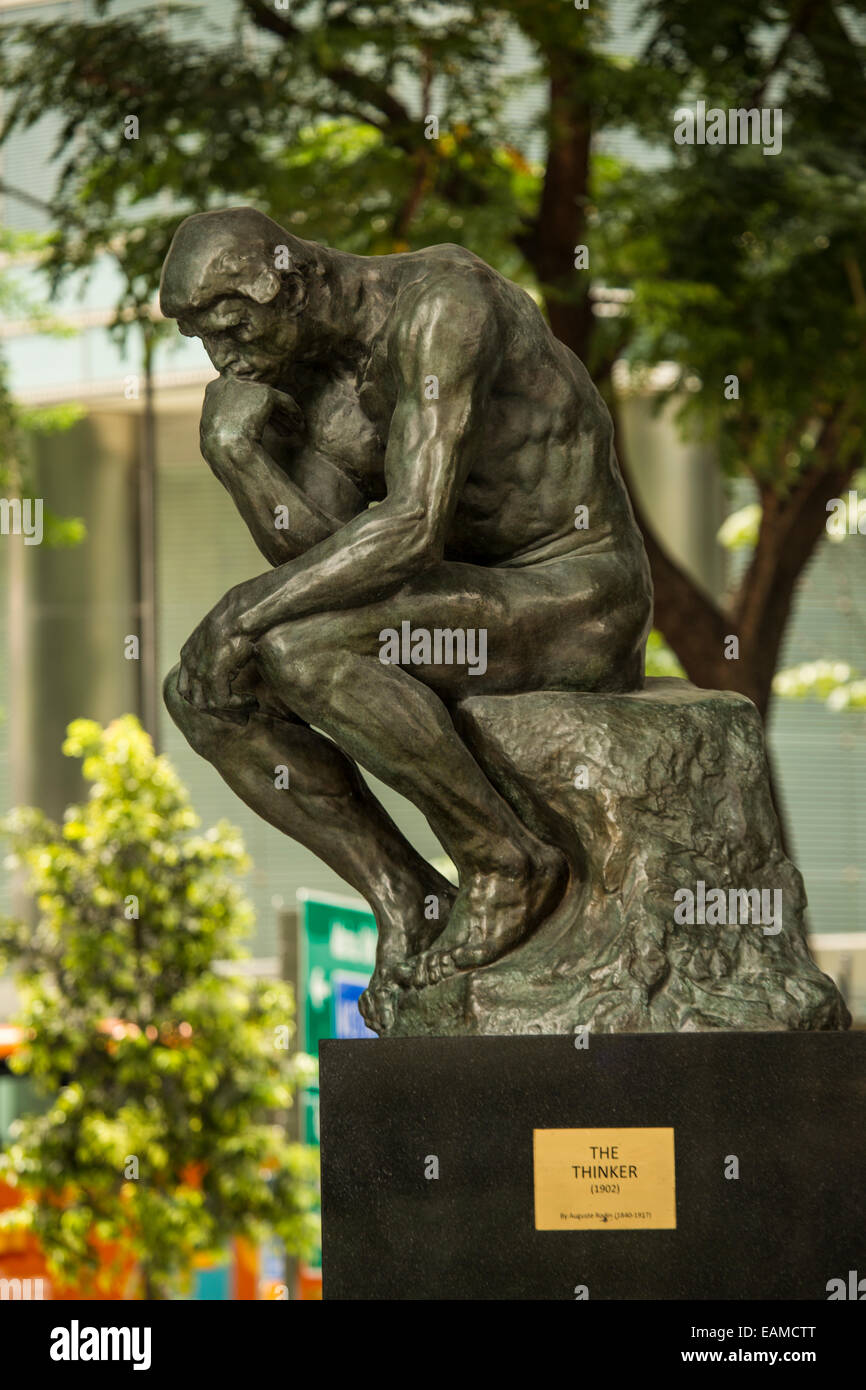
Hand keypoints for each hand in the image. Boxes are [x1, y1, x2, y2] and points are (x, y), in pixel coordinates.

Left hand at [177, 596, 256, 722]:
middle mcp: (190, 663)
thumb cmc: (241, 618)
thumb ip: (222, 651)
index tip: (225, 706)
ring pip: (208, 705)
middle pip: (196, 700)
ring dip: (230, 712)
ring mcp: (199, 670)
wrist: (244, 611)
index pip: (187, 688)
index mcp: (189, 653)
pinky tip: (254, 702)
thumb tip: (235, 659)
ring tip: (249, 712)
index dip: (205, 700)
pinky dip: (238, 706)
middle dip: (218, 713)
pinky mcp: (213, 675)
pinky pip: (222, 701)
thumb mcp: (225, 636)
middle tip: (240, 719)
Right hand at [201, 376, 303, 461]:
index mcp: (214, 391)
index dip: (250, 412)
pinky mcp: (264, 393)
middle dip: (269, 414)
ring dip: (283, 416)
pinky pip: (284, 402)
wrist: (226, 448)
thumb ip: (224, 425)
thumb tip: (233, 431)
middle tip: (281, 429)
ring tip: (293, 429)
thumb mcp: (215, 434)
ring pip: (270, 401)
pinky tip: (299, 422)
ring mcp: (248, 387)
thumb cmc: (219, 450)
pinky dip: (292, 411)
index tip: (259, 425)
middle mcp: (230, 383)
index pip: (237, 398)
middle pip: (255, 398)